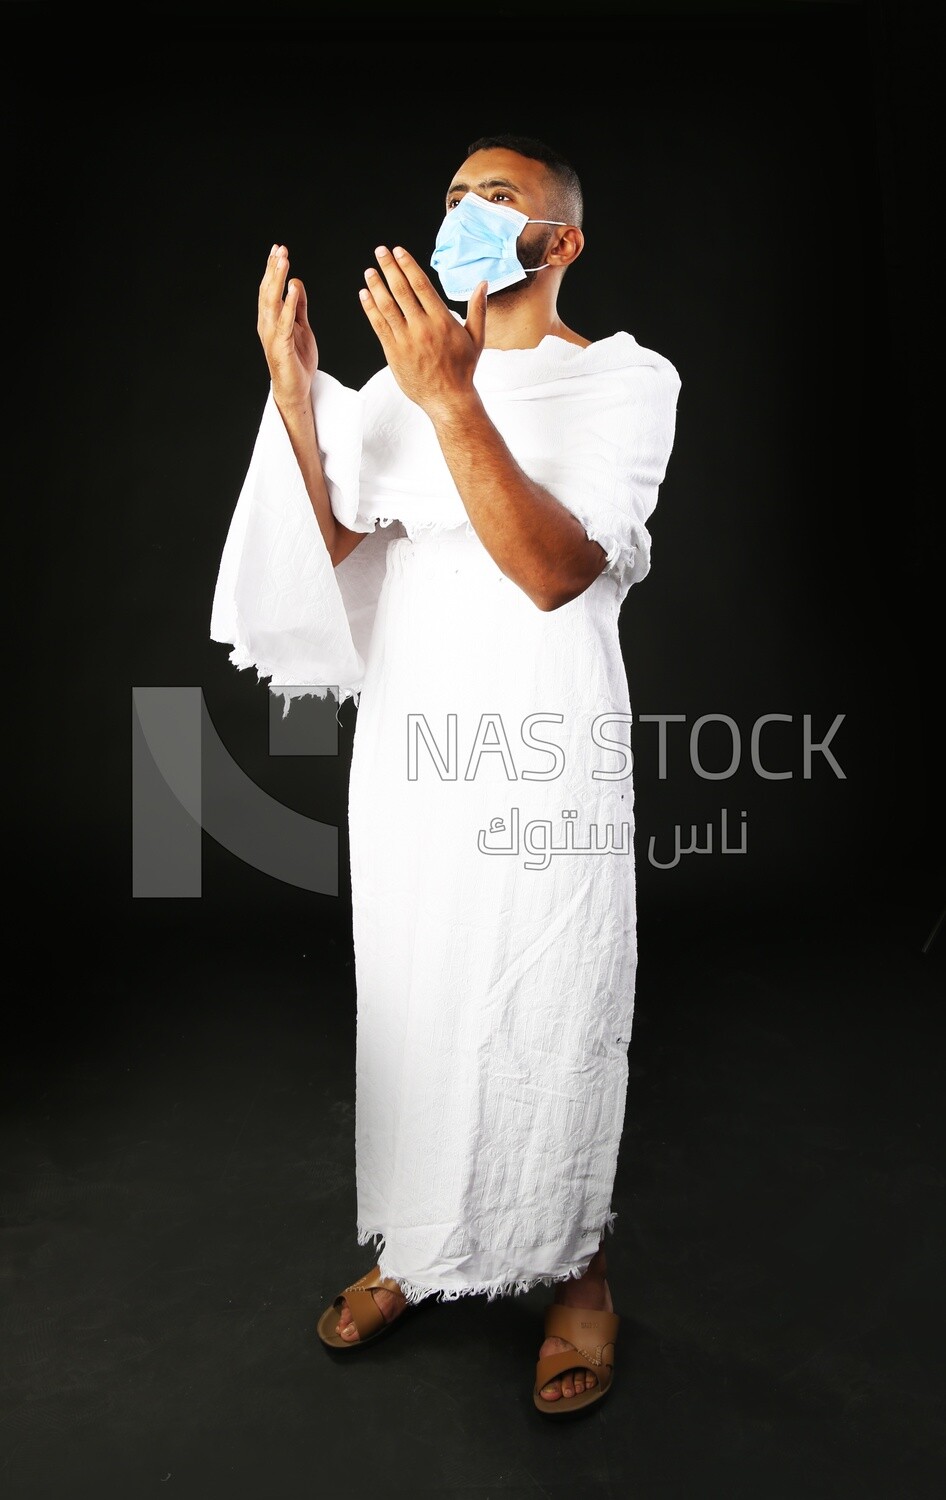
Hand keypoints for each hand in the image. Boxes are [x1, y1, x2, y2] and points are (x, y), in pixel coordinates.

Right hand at [257, 244, 318, 409]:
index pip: (269, 288)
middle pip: (267, 291)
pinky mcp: (281, 345)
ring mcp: (271, 335)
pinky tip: (292, 288)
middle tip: (280, 249)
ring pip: (272, 302)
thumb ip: (298, 306)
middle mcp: (266, 324)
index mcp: (270, 319)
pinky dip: (288, 303)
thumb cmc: (298, 359)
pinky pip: (284, 321)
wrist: (296, 389)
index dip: (272, 269)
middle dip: (273, 269)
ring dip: (277, 280)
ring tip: (283, 261)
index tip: (279, 249)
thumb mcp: (301, 326)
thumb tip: (296, 282)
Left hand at [358, 245, 486, 415]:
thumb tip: (483, 283)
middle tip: (380, 251)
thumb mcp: (477, 338)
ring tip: (369, 271)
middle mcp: (422, 327)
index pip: (420, 285)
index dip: (407, 265)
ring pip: (387, 306)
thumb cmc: (463, 369)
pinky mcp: (393, 353)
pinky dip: (370, 308)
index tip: (398, 251)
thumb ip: (477, 309)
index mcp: (442, 320)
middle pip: (401, 290)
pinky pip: (379, 326)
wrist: (448, 400)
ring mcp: (406, 340)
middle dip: (389, 268)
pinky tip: (365, 295)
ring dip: (376, 285)